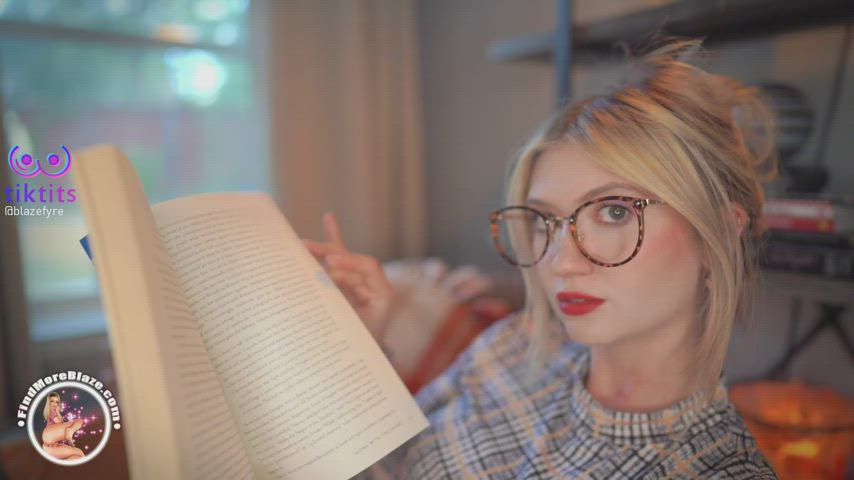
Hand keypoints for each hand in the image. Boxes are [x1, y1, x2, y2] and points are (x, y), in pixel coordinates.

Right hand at [302, 212, 394, 341]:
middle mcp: (370, 284)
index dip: (349, 263)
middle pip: (350, 259)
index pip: (368, 266)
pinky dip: (334, 239)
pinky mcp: (344, 285)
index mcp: (382, 294)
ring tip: (303, 242)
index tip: (330, 265)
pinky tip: (330, 218)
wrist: (363, 364)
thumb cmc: (361, 348)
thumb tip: (325, 279)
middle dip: (330, 252)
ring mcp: (357, 284)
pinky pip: (338, 260)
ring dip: (321, 248)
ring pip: (339, 259)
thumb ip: (343, 308)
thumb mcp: (356, 330)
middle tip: (307, 248)